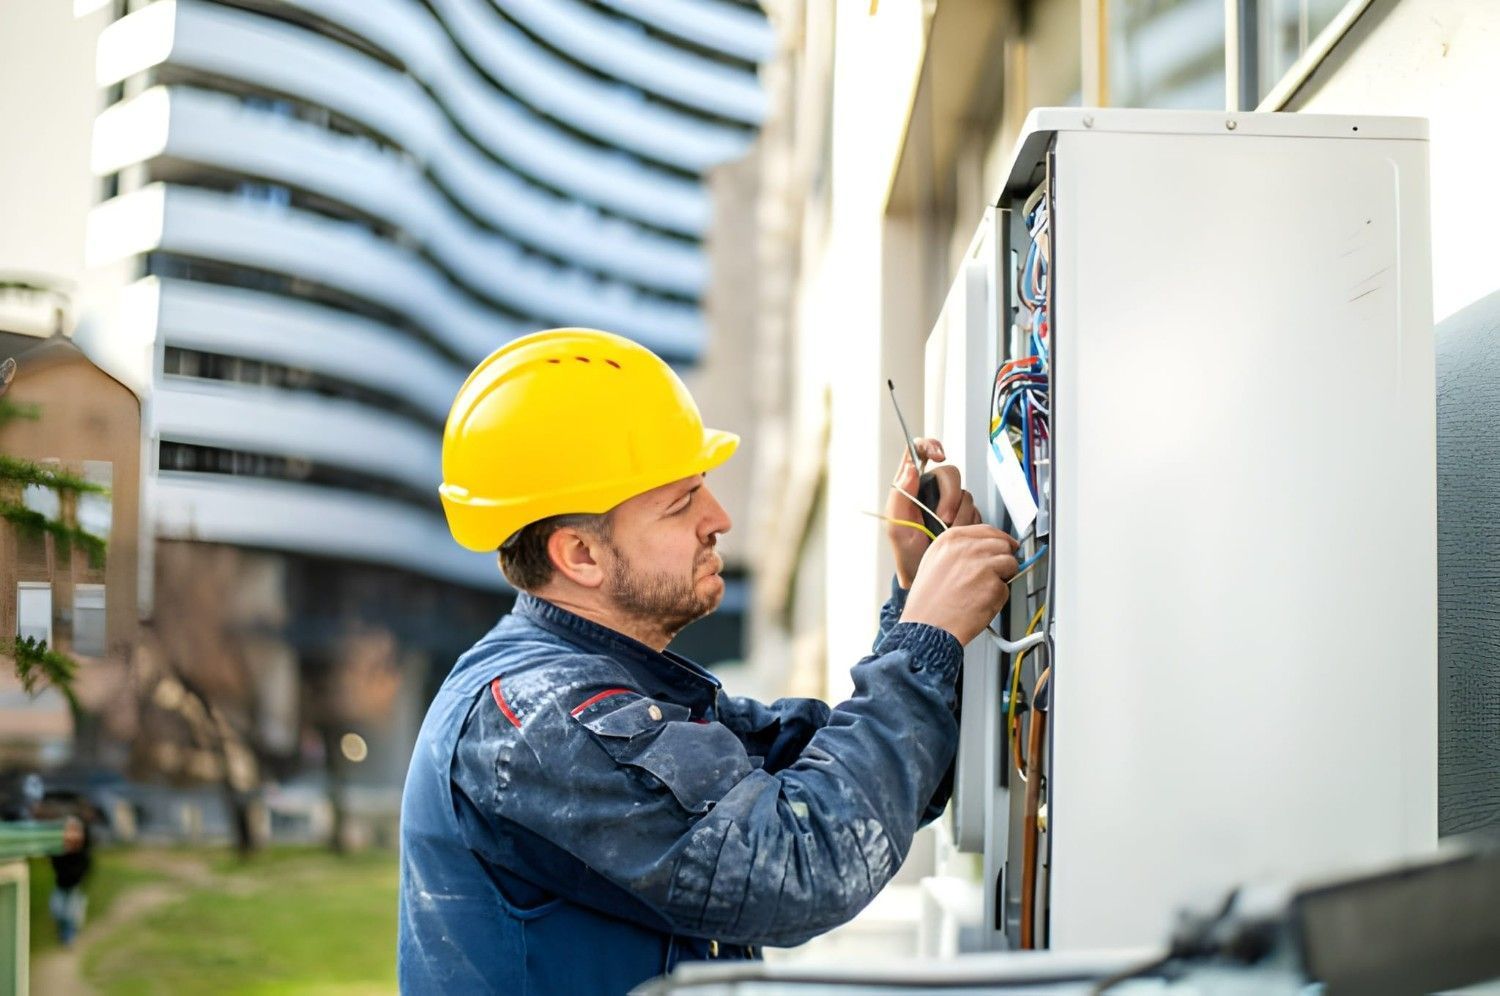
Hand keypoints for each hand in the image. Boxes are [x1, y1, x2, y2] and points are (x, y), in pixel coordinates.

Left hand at [887, 438, 980, 587]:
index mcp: (911, 487)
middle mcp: (931, 491)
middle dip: (951, 496)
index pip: (919, 452)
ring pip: (965, 494)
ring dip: (959, 515)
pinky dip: (969, 523)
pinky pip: (975, 511)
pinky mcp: (965, 516)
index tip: (939, 455)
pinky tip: (958, 535)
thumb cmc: (907, 554)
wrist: (927, 576)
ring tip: (948, 533)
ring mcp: (950, 503)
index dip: (930, 445)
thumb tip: (909, 468)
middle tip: (944, 519)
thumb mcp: (897, 527)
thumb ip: (900, 495)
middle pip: (950, 474)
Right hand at [899, 524, 1019, 644]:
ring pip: (1011, 564)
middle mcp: (968, 548)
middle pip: (1003, 545)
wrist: (927, 627)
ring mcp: (982, 565)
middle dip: (1003, 560)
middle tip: (991, 576)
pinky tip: (978, 604)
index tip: (1005, 547)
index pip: (988, 530)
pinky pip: (1006, 589)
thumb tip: (985, 550)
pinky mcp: (994, 585)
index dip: (1000, 540)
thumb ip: (960, 551)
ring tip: (980, 592)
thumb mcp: (934, 562)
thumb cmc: (928, 602)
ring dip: (1002, 579)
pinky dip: (997, 599)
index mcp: (951, 539)